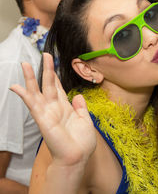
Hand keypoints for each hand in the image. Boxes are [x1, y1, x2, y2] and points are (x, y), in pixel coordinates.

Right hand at [10, 53, 95, 167]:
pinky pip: (32, 105)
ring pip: (37, 91)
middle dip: (46, 69)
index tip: (52, 63)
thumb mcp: (86, 120)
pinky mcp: (42, 119)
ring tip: (25, 63)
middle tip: (45, 54)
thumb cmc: (82, 142)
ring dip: (31, 77)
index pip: (58, 88)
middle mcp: (55, 108)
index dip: (55, 75)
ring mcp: (47, 113)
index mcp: (66, 108)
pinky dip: (24, 95)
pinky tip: (16, 86)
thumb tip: (77, 95)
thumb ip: (81, 107)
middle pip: (48, 85)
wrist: (78, 157)